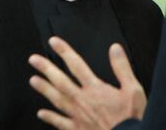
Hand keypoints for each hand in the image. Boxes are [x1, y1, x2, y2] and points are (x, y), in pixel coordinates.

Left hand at [29, 37, 146, 129]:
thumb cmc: (130, 118)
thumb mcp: (132, 90)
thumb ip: (122, 68)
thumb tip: (115, 49)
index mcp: (95, 89)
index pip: (76, 65)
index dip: (64, 52)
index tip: (54, 43)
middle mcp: (83, 101)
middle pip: (60, 81)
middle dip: (46, 68)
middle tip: (33, 60)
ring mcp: (78, 116)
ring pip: (57, 100)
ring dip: (44, 89)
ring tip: (33, 80)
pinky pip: (60, 123)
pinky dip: (50, 118)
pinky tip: (41, 113)